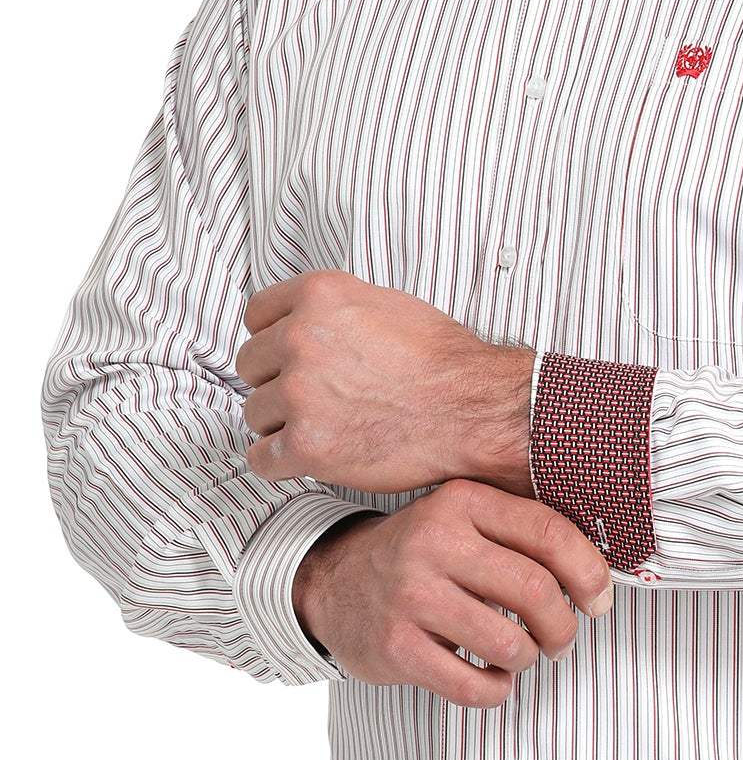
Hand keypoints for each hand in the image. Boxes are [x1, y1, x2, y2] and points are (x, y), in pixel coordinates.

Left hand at [236, 270, 534, 493]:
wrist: (474, 412)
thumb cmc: (444, 364)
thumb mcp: (387, 305)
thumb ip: (335, 311)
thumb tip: (304, 324)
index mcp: (320, 296)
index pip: (256, 315)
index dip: (272, 341)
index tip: (286, 359)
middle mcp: (302, 339)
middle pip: (251, 365)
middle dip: (277, 383)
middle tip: (315, 399)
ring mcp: (300, 393)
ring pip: (255, 413)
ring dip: (282, 425)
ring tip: (325, 429)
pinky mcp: (307, 445)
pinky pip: (262, 458)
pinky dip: (281, 463)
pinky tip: (311, 457)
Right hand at [293, 480, 613, 706]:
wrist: (334, 583)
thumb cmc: (419, 557)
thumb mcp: (462, 520)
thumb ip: (520, 531)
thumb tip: (597, 573)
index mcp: (461, 502)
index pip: (550, 534)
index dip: (590, 574)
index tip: (598, 601)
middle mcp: (433, 542)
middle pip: (537, 591)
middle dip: (563, 627)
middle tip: (560, 640)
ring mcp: (410, 595)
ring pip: (510, 644)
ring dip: (527, 659)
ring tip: (518, 655)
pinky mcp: (395, 646)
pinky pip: (473, 685)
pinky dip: (495, 690)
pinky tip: (489, 677)